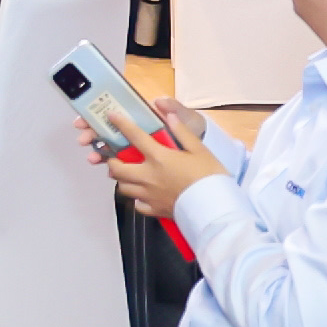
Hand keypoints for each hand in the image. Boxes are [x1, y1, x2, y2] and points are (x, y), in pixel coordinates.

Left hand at [99, 121, 225, 218]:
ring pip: (123, 187)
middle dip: (112, 161)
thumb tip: (169, 116)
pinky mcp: (154, 210)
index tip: (112, 116)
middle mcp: (148, 176)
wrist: (214, 207)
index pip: (135, 136)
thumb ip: (182, 132)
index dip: (121, 124)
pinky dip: (136, 199)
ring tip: (127, 176)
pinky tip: (141, 196)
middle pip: (118, 168)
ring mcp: (148, 195)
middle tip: (115, 157)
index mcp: (159, 157)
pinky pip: (137, 205)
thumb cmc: (209, 176)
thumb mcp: (199, 150)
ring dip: (122, 180)